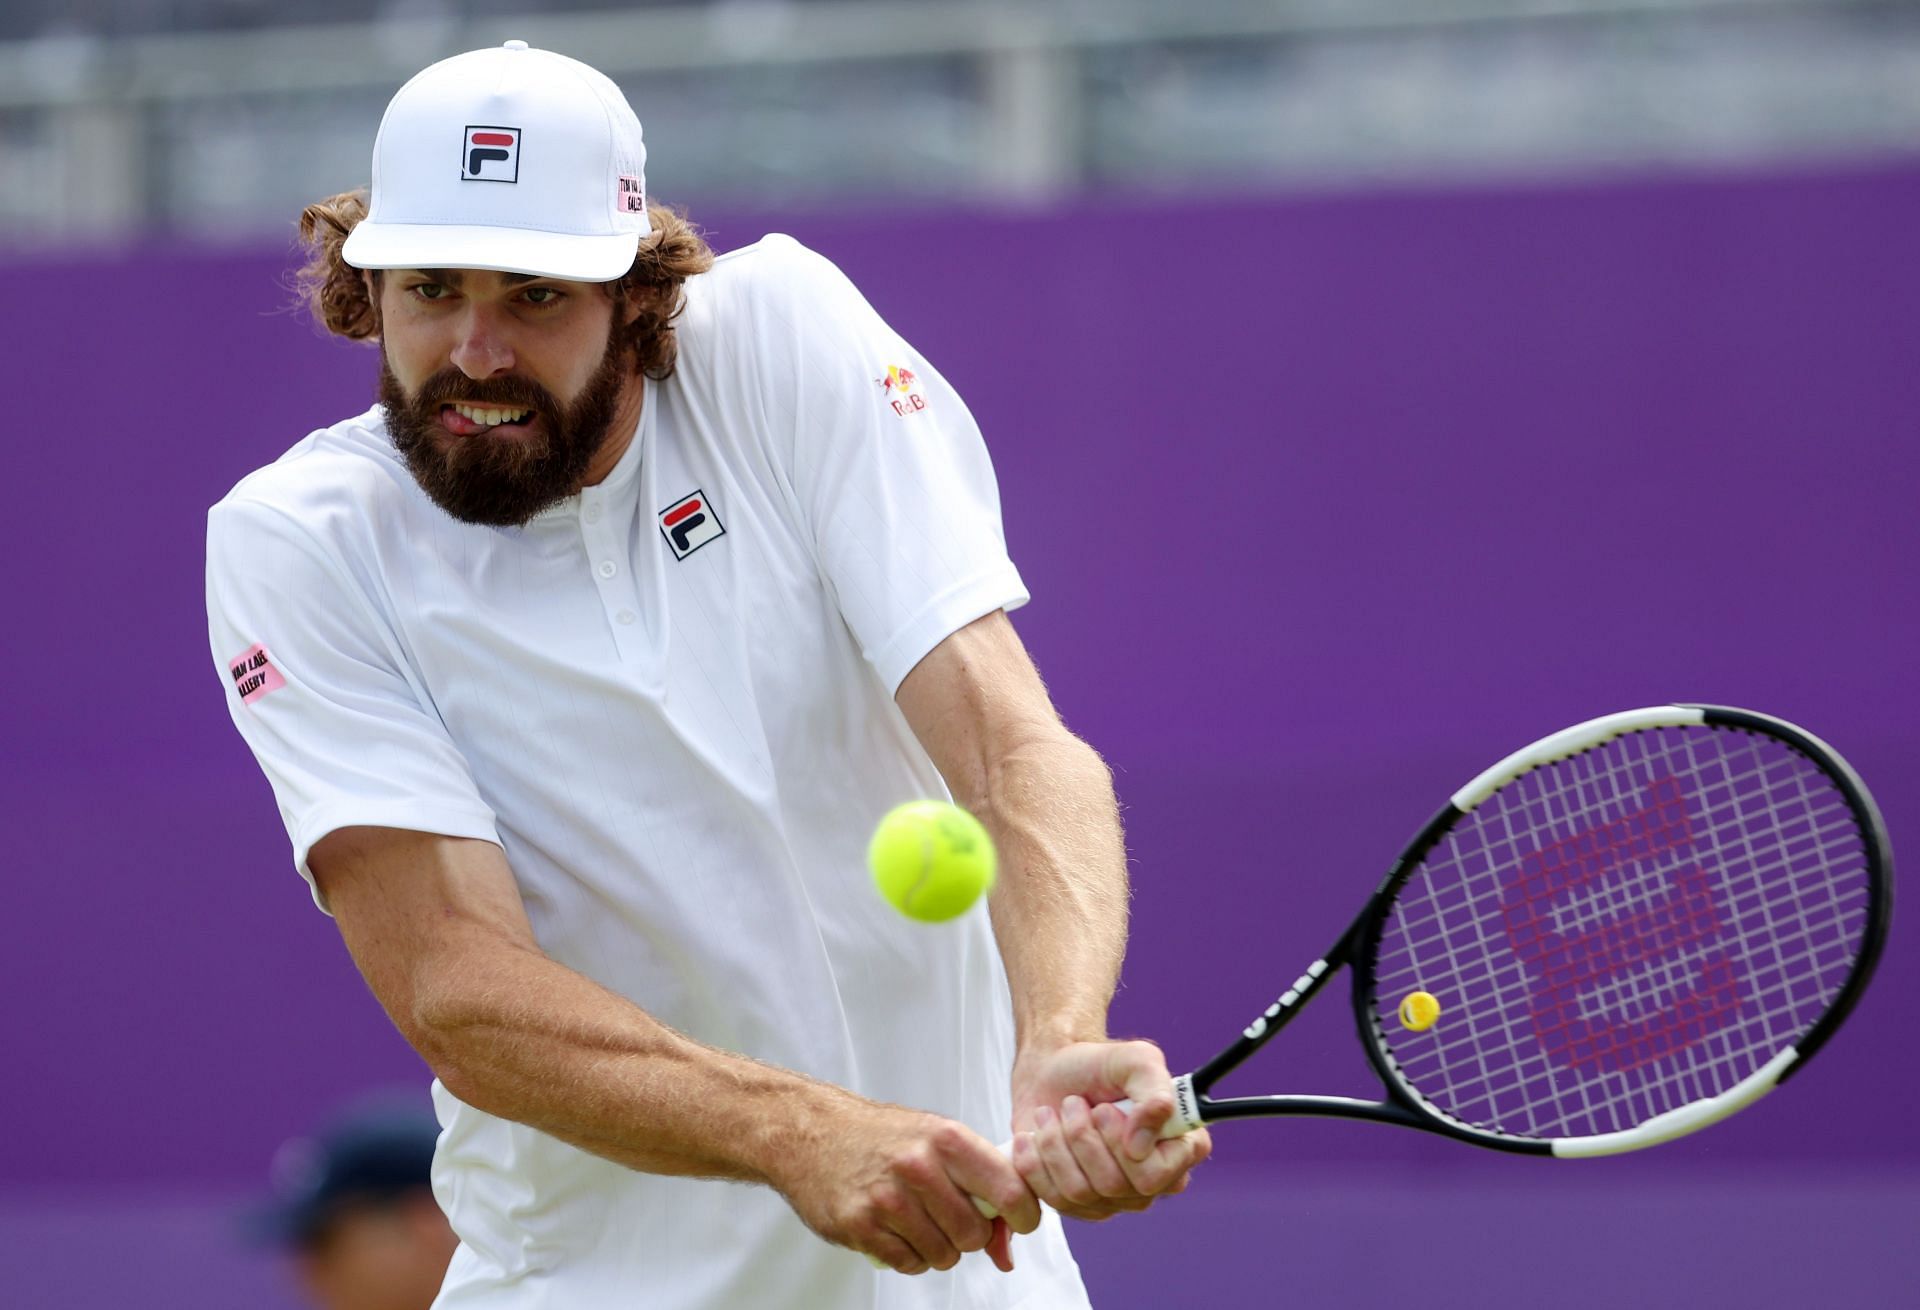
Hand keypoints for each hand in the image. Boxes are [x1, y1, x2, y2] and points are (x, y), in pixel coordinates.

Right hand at [772, 1098, 1042, 1273]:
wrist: (812, 1132)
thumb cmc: (884, 1136)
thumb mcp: (936, 1139)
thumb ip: (980, 1183)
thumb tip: (1008, 1250)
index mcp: (947, 1138)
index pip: (1010, 1191)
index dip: (1024, 1216)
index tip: (1019, 1221)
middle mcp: (919, 1166)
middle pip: (975, 1234)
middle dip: (970, 1235)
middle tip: (952, 1218)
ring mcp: (887, 1198)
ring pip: (943, 1255)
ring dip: (938, 1248)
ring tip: (919, 1221)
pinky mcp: (860, 1225)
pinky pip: (908, 1264)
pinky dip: (909, 1256)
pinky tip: (895, 1230)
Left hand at [1010, 1040, 1211, 1221]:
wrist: (1053, 1073)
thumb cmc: (1099, 1065)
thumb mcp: (1135, 1060)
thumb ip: (1154, 1093)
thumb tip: (1141, 1144)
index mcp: (1181, 1147)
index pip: (1157, 1175)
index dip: (1121, 1144)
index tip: (1103, 1110)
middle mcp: (1155, 1181)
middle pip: (1113, 1185)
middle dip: (1081, 1136)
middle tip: (1074, 1103)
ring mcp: (1116, 1198)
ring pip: (1079, 1192)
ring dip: (1055, 1143)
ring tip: (1051, 1114)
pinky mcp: (1079, 1205)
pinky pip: (1052, 1199)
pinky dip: (1034, 1161)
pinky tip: (1033, 1137)